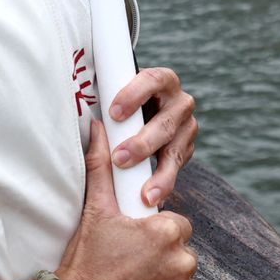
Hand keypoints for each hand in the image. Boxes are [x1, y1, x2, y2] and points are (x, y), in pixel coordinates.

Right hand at [55, 117, 199, 279]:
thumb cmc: (83, 265)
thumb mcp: (94, 213)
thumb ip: (101, 166)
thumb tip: (98, 128)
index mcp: (167, 233)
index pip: (176, 229)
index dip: (155, 239)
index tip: (134, 251)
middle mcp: (183, 263)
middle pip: (181, 259)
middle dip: (162, 265)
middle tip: (130, 275)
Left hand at [106, 67, 197, 208]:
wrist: (139, 119)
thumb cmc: (119, 106)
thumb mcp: (114, 100)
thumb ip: (104, 103)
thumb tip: (92, 123)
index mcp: (162, 81)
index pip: (152, 80)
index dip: (134, 95)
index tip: (113, 115)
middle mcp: (180, 102)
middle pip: (165, 121)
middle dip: (142, 143)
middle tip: (119, 159)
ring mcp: (187, 126)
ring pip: (174, 149)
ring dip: (159, 173)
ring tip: (144, 194)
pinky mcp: (187, 148)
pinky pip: (177, 168)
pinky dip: (164, 184)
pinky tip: (152, 199)